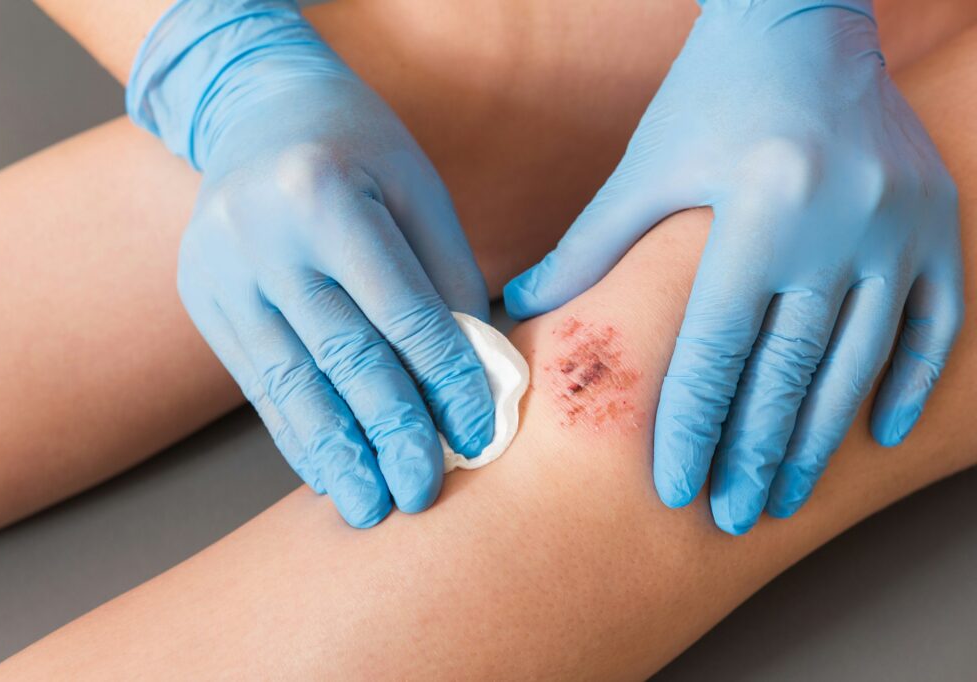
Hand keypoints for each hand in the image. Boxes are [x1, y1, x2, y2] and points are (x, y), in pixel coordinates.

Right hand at [127, 1, 493, 527]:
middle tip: (422, 493)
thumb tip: (475, 381)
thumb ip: (447, 281)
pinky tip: (327, 471)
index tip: (478, 435)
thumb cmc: (360, 152)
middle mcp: (260, 236)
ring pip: (289, 382)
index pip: (401, 310)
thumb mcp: (418, 190)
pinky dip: (297, 432)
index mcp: (324, 193)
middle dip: (389, 433)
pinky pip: (257, 382)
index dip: (446, 380)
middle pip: (340, 356)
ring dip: (335, 453)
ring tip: (370, 508)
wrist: (258, 114)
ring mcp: (220, 271)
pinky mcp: (203, 300)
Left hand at [503, 0, 962, 532]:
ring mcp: (896, 225)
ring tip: (783, 496)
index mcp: (756, 209)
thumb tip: (518, 307)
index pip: (717, 346)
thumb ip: (587, 245)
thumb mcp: (645, 167)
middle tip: (731, 516)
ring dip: (819, 438)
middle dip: (753, 452)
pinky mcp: (935, 221)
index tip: (678, 489)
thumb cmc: (709, 97)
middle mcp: (835, 222)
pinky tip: (874, 436)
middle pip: (787, 368)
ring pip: (858, 359)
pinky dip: (907, 381)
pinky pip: (935, 320)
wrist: (802, 22)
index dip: (694, 425)